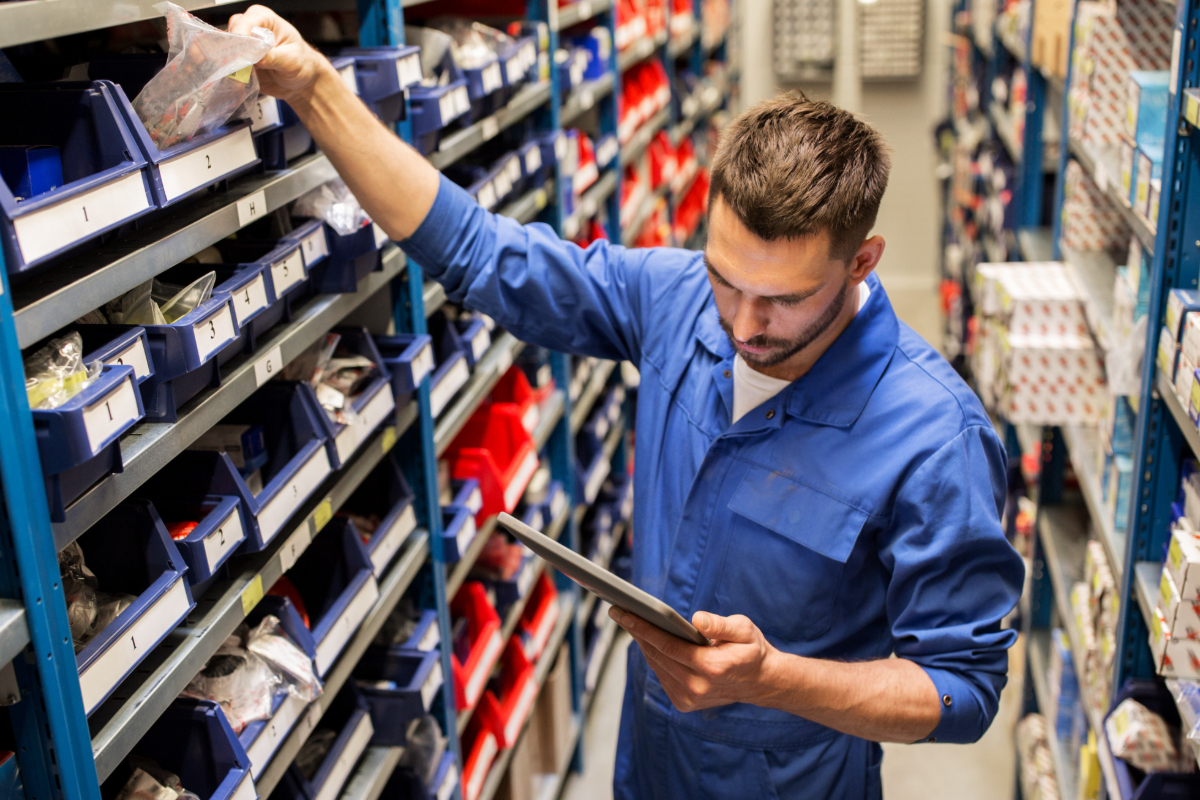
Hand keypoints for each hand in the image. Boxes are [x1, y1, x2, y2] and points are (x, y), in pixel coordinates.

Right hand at [227, 5, 330, 102]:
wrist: (302, 83)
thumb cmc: (302, 64)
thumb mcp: (292, 60)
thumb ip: (273, 57)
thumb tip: (256, 57)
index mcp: (264, 19)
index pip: (245, 22)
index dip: (241, 37)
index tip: (243, 53)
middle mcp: (251, 29)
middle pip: (231, 34)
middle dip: (234, 51)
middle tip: (242, 66)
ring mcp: (243, 46)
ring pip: (226, 50)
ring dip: (232, 64)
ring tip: (244, 75)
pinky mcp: (240, 61)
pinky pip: (229, 66)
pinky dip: (232, 74)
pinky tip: (241, 81)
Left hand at [610, 607, 777, 711]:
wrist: (760, 682)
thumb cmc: (751, 650)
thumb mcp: (744, 629)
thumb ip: (720, 625)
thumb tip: (696, 619)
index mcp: (712, 668)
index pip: (668, 646)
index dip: (643, 628)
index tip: (623, 613)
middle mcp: (698, 688)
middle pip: (657, 655)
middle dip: (637, 632)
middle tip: (621, 612)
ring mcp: (690, 699)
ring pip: (657, 666)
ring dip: (644, 645)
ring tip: (632, 622)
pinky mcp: (685, 704)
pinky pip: (662, 676)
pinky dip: (655, 658)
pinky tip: (649, 641)